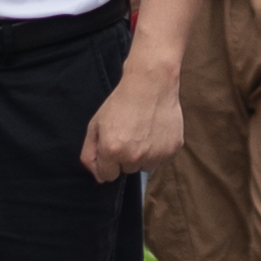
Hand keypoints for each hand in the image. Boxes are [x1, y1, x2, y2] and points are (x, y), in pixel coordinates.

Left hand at [76, 56, 184, 185]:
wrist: (151, 84)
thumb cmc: (121, 102)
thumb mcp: (95, 125)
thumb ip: (89, 154)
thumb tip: (98, 177)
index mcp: (111, 150)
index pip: (107, 176)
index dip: (108, 161)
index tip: (113, 146)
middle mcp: (133, 157)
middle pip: (127, 170)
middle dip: (126, 157)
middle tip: (129, 134)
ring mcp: (154, 155)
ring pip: (145, 166)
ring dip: (143, 155)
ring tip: (143, 132)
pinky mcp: (171, 150)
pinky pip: (161, 159)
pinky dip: (158, 149)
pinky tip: (155, 131)